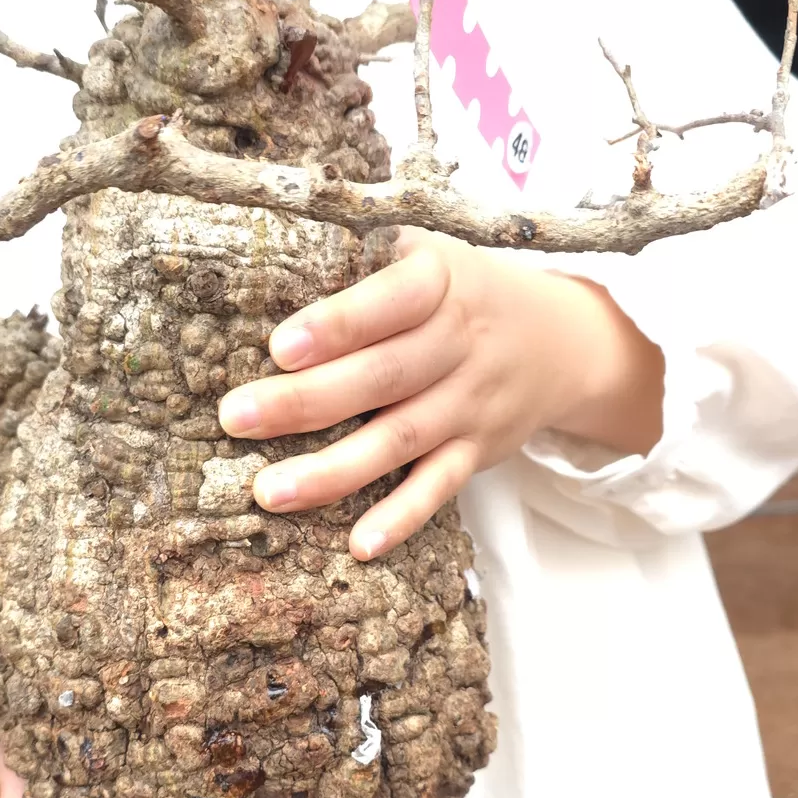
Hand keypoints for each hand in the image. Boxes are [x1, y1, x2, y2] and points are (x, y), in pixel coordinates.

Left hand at [218, 228, 664, 558]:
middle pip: (380, 377)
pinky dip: (401, 518)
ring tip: (269, 491)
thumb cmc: (463, 293)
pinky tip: (359, 544)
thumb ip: (366, 260)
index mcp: (440, 282)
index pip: (389, 302)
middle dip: (306, 400)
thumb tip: (263, 273)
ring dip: (333, 470)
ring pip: (399, 439)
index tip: (280, 346)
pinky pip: (438, 488)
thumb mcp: (429, 253)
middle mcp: (458, 343)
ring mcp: (469, 403)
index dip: (338, 325)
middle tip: (236, 418)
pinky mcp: (477, 451)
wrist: (560, 340)